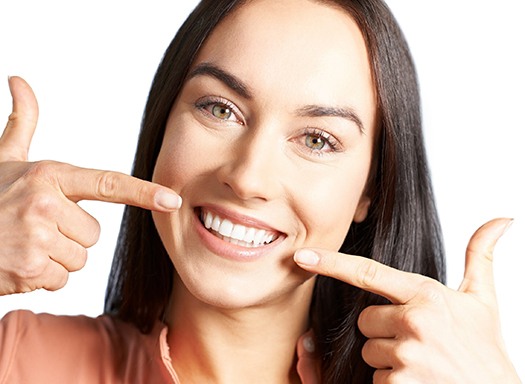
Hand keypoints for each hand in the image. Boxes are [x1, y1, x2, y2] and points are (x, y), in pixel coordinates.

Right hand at [0, 76, 181, 294]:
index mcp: (48, 175)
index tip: (172, 200)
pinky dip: (42, 277)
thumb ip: (20, 124)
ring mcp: (36, 238)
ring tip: (24, 244)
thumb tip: (19, 80)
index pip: (107, 184)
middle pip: (93, 235)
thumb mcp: (3, 160)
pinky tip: (18, 262)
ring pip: (79, 260)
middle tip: (34, 227)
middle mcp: (45, 204)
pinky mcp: (28, 269)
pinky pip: (61, 279)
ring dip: (56, 258)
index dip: (143, 192)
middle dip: (69, 236)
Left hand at [294, 218, 520, 382]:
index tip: (303, 256)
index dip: (331, 263)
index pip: (368, 273)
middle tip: (417, 341)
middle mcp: (414, 322)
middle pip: (365, 321)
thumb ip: (480, 257)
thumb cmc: (486, 350)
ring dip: (388, 359)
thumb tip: (501, 219)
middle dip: (383, 331)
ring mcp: (406, 355)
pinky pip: (376, 380)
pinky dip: (393, 383)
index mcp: (426, 295)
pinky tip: (419, 382)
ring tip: (422, 363)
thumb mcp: (483, 301)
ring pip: (370, 351)